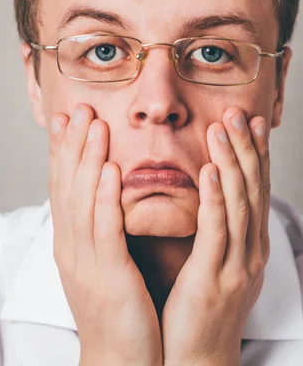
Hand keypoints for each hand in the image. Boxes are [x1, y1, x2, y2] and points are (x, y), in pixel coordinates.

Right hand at [48, 103, 162, 365]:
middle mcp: (70, 246)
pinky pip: (105, 230)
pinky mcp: (108, 275)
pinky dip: (105, 198)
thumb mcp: (99, 259)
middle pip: (67, 186)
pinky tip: (109, 171)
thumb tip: (100, 190)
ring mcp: (85, 261)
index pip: (61, 186)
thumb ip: (97, 225)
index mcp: (68, 241)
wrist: (119, 357)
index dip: (62, 150)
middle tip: (80, 109)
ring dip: (88, 160)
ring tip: (95, 126)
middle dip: (73, 145)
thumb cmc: (115, 306)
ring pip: (82, 201)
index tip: (66, 118)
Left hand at [161, 107, 269, 365]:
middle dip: (246, 148)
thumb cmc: (201, 308)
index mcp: (249, 244)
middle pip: (252, 189)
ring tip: (223, 128)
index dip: (255, 153)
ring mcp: (235, 264)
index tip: (251, 120)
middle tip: (239, 112)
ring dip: (232, 162)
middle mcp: (249, 250)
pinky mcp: (213, 278)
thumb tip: (212, 195)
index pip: (255, 188)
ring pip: (238, 203)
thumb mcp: (217, 262)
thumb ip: (217, 229)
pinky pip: (216, 231)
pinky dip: (216, 198)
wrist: (198, 359)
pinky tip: (211, 172)